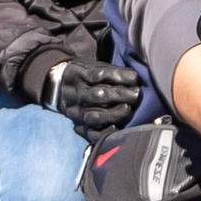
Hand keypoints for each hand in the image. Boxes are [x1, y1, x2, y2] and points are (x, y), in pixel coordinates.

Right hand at [26, 56, 142, 135]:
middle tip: (137, 94)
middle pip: (98, 96)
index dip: (119, 76)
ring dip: (115, 114)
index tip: (135, 77)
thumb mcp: (95, 66)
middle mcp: (74, 95)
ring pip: (95, 117)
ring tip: (128, 109)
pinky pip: (92, 134)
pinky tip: (119, 128)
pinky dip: (107, 132)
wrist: (63, 90)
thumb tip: (136, 78)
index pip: (98, 75)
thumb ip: (113, 71)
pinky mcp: (79, 128)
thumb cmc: (88, 76)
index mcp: (77, 75)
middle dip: (120, 95)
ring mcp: (75, 113)